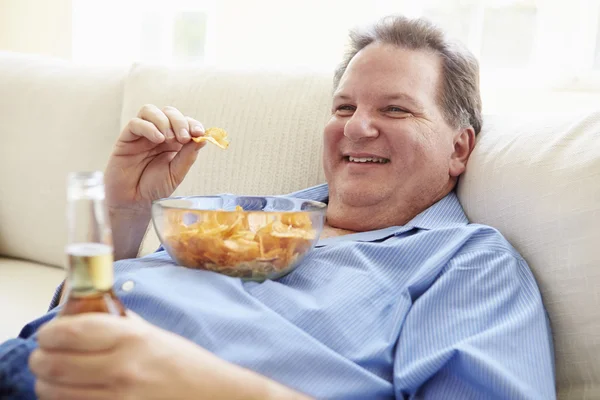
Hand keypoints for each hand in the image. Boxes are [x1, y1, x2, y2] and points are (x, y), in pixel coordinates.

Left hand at [29, 313, 305, 399]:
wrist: (213, 396)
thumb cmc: (185, 365)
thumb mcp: (154, 335)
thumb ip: (119, 324)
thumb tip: (84, 312)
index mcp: (132, 339)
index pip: (70, 332)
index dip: (50, 332)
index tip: (49, 334)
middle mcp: (122, 369)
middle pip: (53, 365)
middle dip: (41, 359)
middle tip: (44, 356)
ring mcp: (118, 399)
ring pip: (55, 393)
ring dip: (46, 383)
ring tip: (53, 377)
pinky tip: (72, 393)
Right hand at [105, 105, 205, 211]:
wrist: (134, 203)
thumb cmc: (154, 189)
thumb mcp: (176, 173)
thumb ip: (188, 155)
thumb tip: (202, 138)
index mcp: (174, 142)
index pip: (184, 122)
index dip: (192, 123)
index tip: (199, 132)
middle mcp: (158, 135)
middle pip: (169, 112)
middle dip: (179, 121)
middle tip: (183, 138)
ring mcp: (141, 135)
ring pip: (150, 111)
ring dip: (163, 121)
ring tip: (168, 139)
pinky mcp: (126, 139)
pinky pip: (135, 123)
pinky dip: (148, 127)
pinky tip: (157, 139)